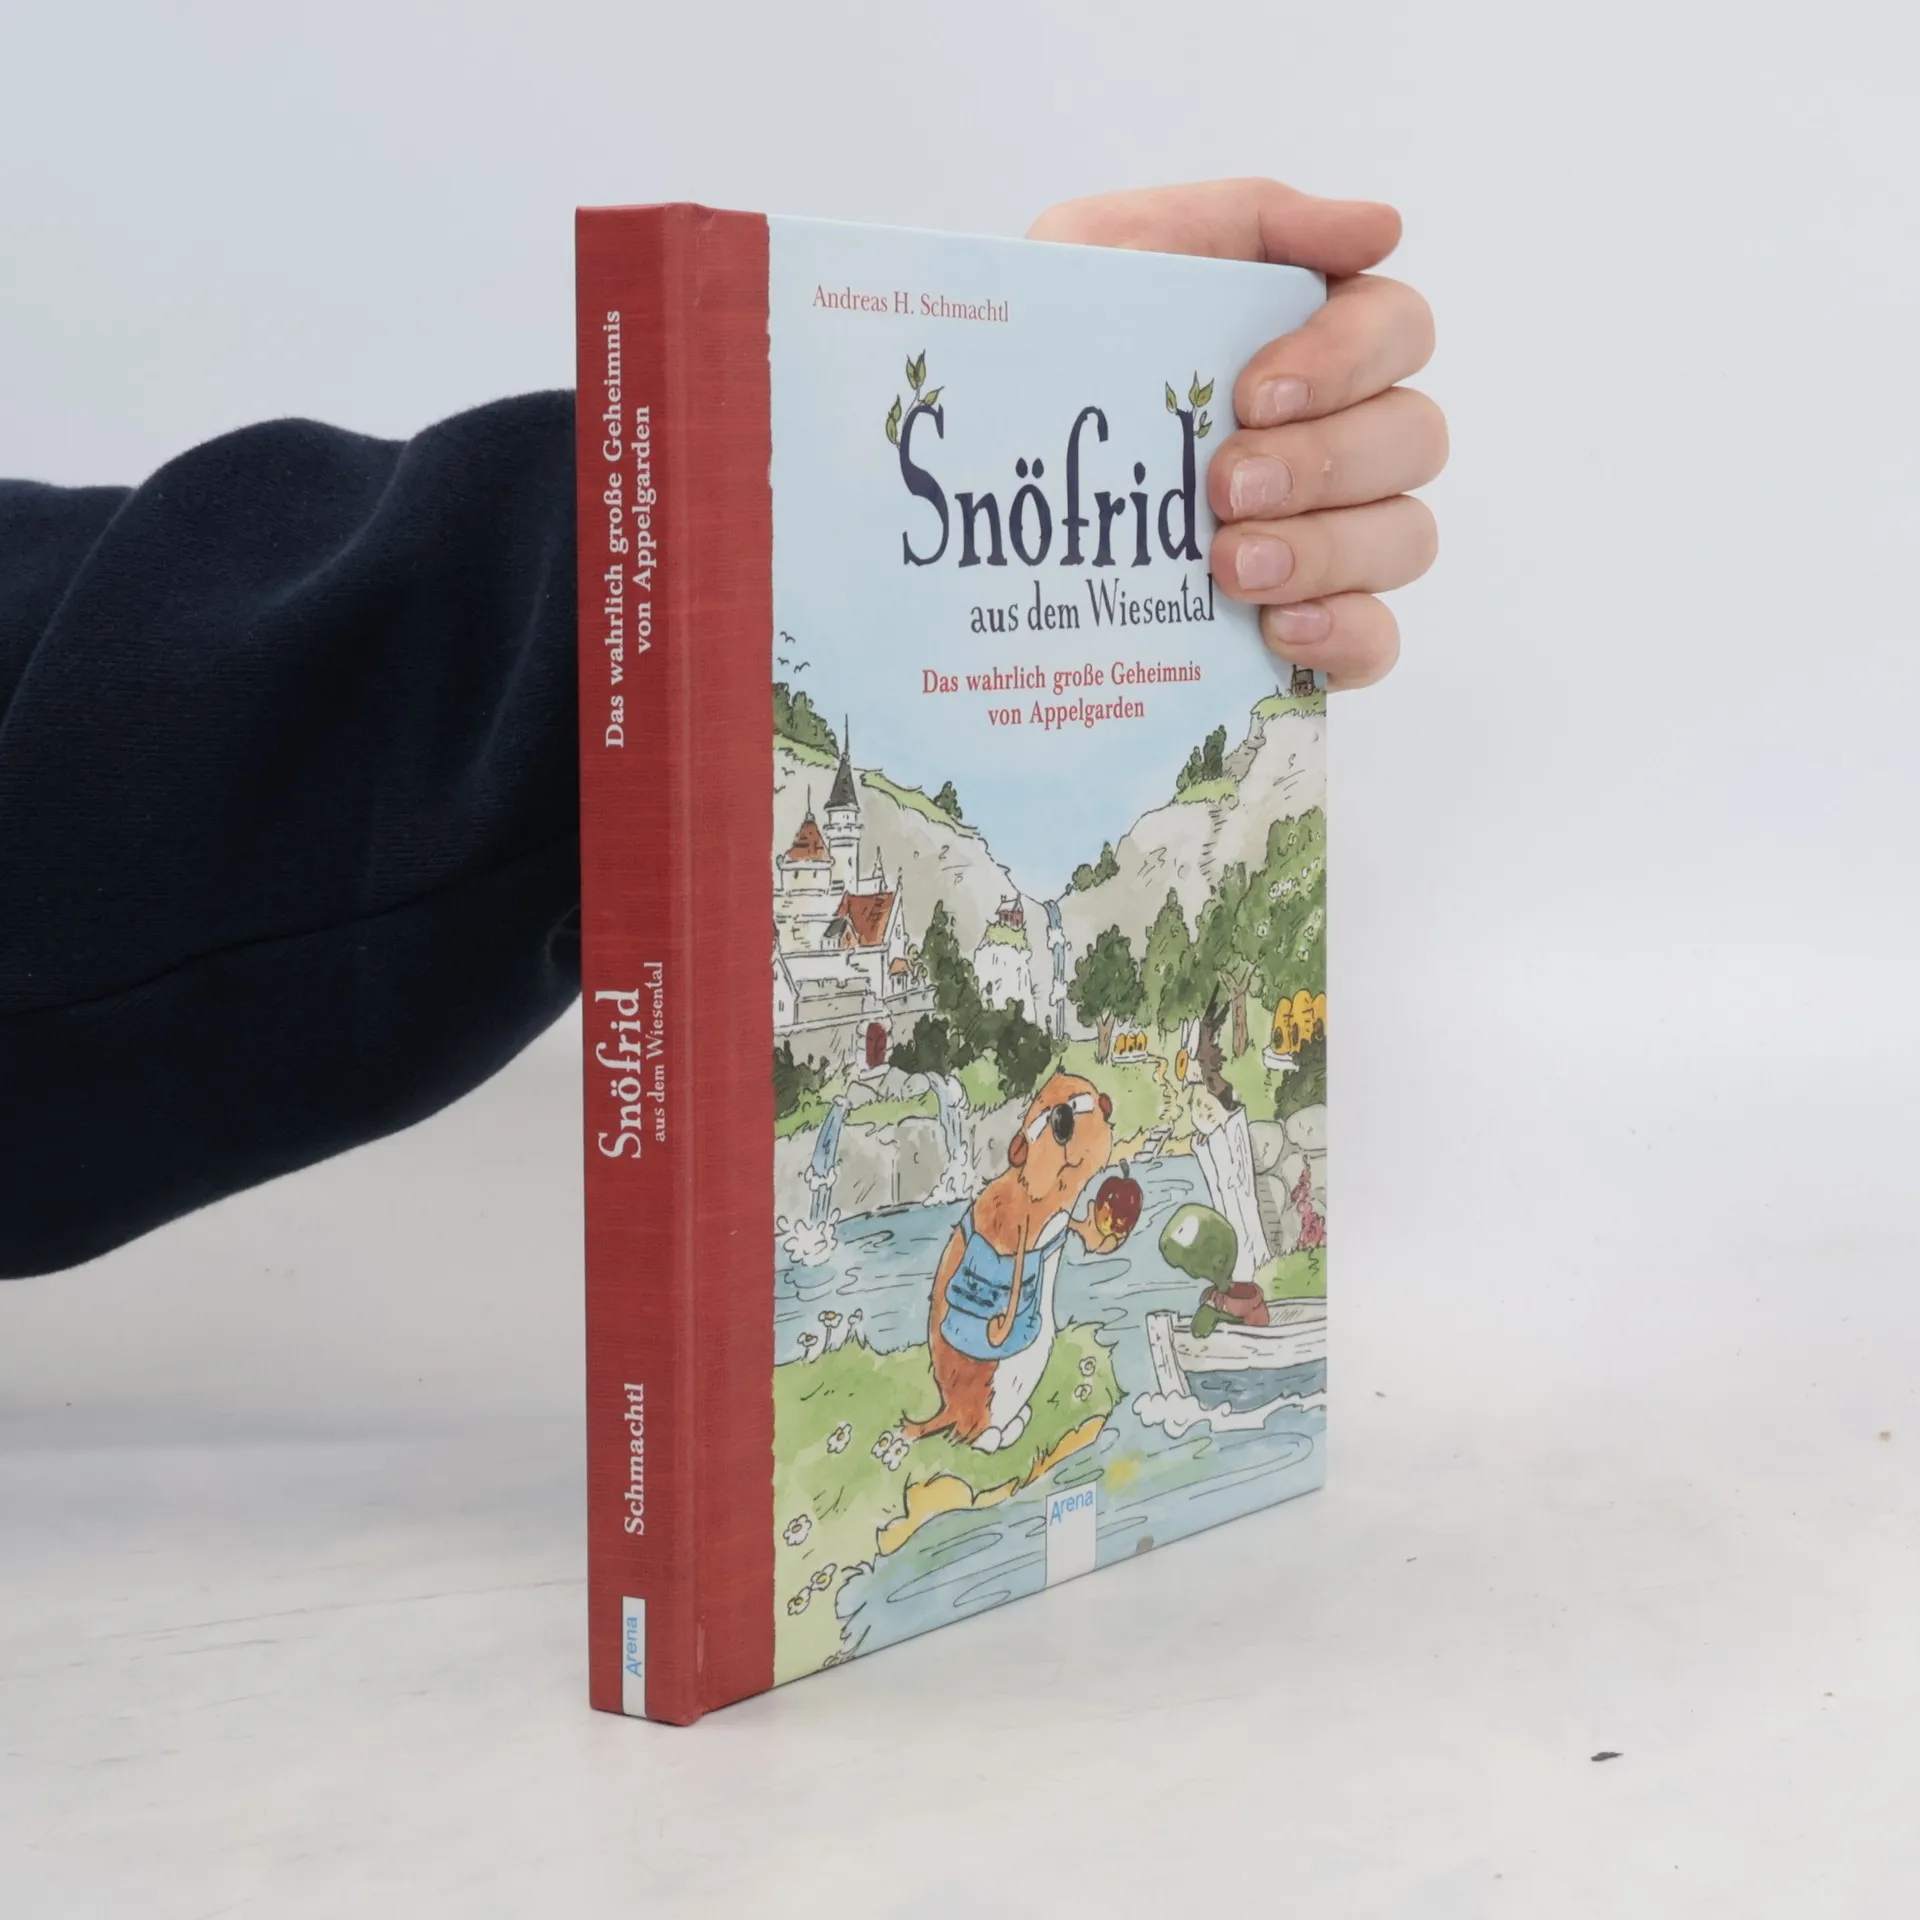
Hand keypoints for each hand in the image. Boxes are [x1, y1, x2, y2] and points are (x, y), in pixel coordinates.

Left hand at [1028, 179, 1443, 689]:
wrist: (968, 482)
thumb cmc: (1052, 352)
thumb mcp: (1110, 249)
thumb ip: (1246, 217)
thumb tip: (1381, 228)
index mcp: (1312, 340)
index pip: (1400, 330)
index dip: (1349, 359)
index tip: (1254, 394)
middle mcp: (1340, 439)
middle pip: (1414, 439)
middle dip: (1324, 463)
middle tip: (1222, 489)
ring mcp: (1333, 540)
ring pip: (1406, 538)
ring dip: (1327, 550)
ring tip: (1229, 567)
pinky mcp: (1310, 630)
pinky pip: (1377, 642)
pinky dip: (1343, 635)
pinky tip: (1272, 629)